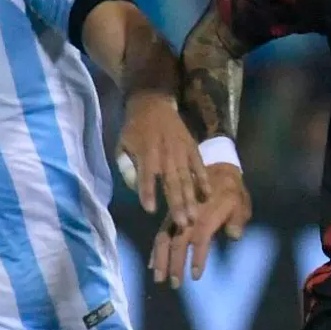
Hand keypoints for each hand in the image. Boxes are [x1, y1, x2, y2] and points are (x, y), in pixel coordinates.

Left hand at [116, 92, 211, 227]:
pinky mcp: (192, 148)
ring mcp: (181, 151)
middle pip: (172, 182)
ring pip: (187, 178)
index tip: (150, 210)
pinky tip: (208, 195)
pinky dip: (204, 180)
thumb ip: (126, 166)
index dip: (148, 192)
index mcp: (146, 153)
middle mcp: (165, 154)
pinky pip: (199, 166)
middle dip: (177, 204)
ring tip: (195, 217)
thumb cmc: (135, 129)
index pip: (146, 176)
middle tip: (183, 225)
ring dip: (191, 199)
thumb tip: (135, 187)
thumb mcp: (122, 145)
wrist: (153, 103)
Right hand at [149, 164, 251, 287]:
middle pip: (178, 241)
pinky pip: (161, 234)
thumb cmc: (231, 192)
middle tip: (174, 284)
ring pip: (165, 238)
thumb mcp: (241, 202)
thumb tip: (233, 235)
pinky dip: (156, 250)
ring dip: (161, 259)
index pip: (201, 238)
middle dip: (175, 264)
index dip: (198, 257)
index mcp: (207, 213)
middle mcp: (188, 215)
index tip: (196, 275)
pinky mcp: (171, 217)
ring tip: (159, 278)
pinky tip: (152, 265)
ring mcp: (177, 216)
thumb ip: (238, 220)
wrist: (218, 171)